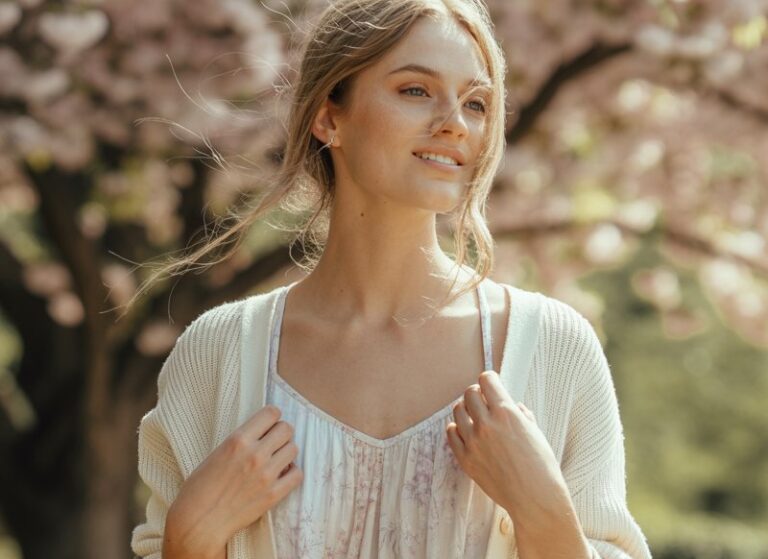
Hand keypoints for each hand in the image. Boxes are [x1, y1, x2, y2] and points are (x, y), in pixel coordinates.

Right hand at [164, 405, 302, 555]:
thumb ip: (241, 441)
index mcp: (238, 440)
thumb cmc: (200, 488)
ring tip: (276, 459)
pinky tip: (282, 475)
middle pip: (286, 429)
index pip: (271, 413)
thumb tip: (263, 432)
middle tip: (274, 442)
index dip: (272, 416)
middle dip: (281, 433)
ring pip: (294, 449)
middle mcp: (255, 454)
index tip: (270, 423)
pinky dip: (292, 473)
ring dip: (286, 452)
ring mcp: (266, 475)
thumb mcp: (217, 453)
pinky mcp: (273, 495)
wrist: (198, 522)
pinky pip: (297, 474)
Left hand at [446, 371, 566, 522]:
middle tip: (483, 400)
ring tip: (474, 416)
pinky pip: (451, 433)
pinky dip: (457, 428)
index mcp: (506, 413)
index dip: (490, 380)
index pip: (486, 380)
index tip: (491, 384)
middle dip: (477, 393)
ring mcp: (473, 441)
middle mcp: (486, 424)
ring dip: (466, 409)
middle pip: (469, 392)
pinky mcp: (465, 458)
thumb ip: (520, 414)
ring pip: (457, 410)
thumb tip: (512, 405)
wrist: (534, 497)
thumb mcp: (535, 432)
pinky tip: (466, 432)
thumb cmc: (541, 465)